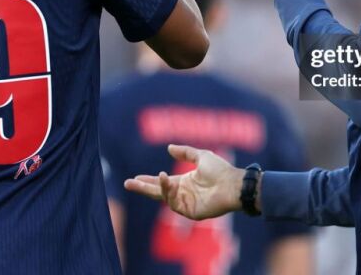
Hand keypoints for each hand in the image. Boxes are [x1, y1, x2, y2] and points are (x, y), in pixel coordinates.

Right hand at [124, 145, 244, 220]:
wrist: (232, 184)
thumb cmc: (220, 170)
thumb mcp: (201, 156)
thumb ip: (185, 152)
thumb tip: (169, 147)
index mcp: (185, 182)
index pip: (163, 182)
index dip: (149, 179)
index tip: (135, 177)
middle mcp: (183, 193)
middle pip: (158, 192)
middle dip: (143, 188)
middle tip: (127, 183)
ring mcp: (186, 204)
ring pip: (165, 197)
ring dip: (158, 187)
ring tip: (154, 177)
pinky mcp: (190, 212)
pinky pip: (174, 204)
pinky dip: (168, 193)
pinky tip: (166, 181)